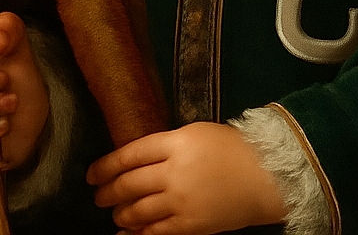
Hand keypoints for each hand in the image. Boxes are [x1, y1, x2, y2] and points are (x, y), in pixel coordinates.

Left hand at [87, 122, 285, 234]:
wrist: (265, 175)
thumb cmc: (232, 148)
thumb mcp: (197, 133)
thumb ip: (167, 145)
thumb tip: (137, 160)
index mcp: (176, 142)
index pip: (130, 154)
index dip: (106, 165)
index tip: (92, 173)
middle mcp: (174, 171)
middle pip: (129, 184)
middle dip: (108, 192)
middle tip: (99, 196)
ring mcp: (181, 200)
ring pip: (137, 211)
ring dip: (121, 214)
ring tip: (116, 214)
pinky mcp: (190, 225)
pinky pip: (155, 233)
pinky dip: (137, 234)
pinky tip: (128, 234)